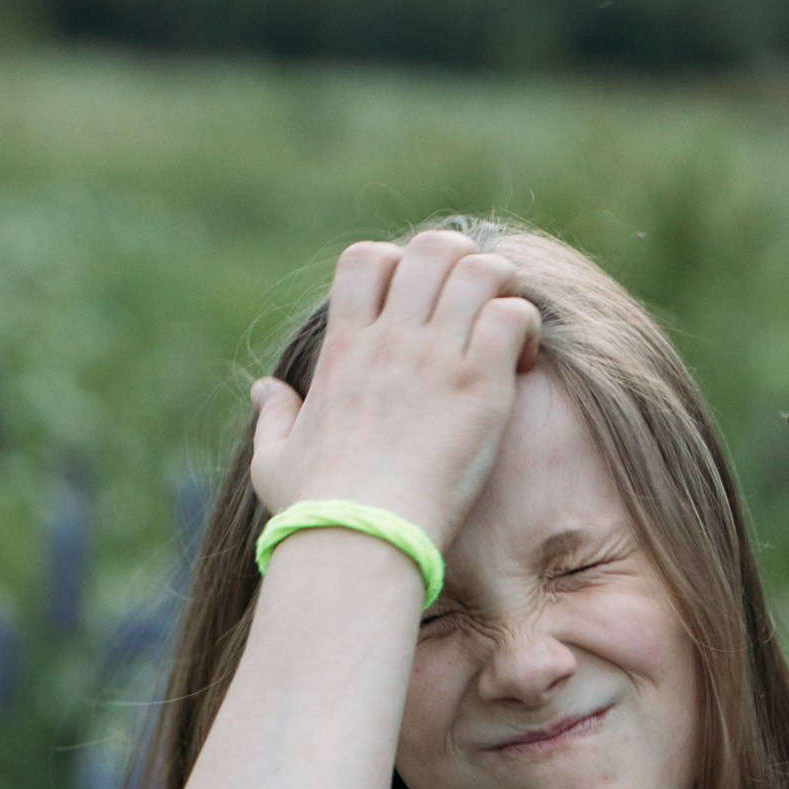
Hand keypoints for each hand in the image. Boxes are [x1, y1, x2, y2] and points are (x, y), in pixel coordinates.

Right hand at [249, 228, 540, 546]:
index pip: (368, 258)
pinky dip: (525, 327)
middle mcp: (391, 340)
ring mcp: (436, 358)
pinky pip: (512, 315)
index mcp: (344, 348)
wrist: (358, 539)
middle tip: (475, 309)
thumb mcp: (275, 460)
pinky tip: (521, 363)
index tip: (416, 308)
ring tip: (506, 330)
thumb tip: (263, 391)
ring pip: (480, 270)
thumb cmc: (316, 512)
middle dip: (462, 265)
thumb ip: (274, 416)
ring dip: (501, 290)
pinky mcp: (478, 385)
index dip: (399, 266)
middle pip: (433, 249)